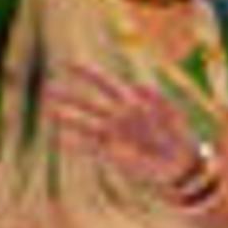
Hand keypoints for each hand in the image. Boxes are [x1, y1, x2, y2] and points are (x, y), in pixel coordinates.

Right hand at [48, 65, 201, 185]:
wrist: (179, 163)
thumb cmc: (179, 133)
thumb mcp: (173, 113)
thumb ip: (158, 99)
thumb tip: (141, 84)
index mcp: (131, 102)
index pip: (105, 83)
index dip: (88, 73)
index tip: (69, 64)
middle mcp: (117, 117)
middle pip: (89, 103)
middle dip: (69, 96)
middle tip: (48, 88)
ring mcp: (113, 135)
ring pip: (86, 125)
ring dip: (68, 118)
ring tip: (49, 111)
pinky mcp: (113, 154)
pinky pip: (91, 148)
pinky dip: (76, 145)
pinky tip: (60, 140)